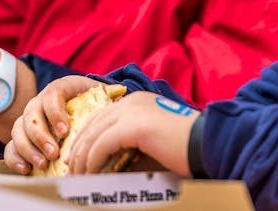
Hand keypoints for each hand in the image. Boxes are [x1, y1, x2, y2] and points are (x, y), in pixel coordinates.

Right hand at [5, 75, 103, 173]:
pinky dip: (14, 158)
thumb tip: (122, 97)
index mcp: (60, 88)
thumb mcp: (99, 94)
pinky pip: (11, 146)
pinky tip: (26, 169)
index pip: (52, 96)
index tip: (65, 131)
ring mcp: (28, 118)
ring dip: (29, 149)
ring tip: (43, 164)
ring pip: (18, 131)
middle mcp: (40, 101)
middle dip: (41, 136)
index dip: (56, 114)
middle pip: (32, 116)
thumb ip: (108, 95)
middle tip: (54, 153)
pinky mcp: (22, 135)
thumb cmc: (91, 100)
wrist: (78, 103)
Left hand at [65, 91, 195, 176]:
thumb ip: (132, 146)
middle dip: (79, 147)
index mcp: (139, 102)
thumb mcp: (154, 142)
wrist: (205, 143)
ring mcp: (131, 111)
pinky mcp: (132, 126)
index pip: (103, 116)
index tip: (80, 155)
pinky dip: (92, 162)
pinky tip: (90, 174)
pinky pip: (101, 146)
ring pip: (93, 135)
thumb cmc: (186, 146)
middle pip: (93, 123)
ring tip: (77, 176)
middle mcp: (132, 102)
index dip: (88, 136)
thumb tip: (109, 164)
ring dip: (82, 158)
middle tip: (72, 167)